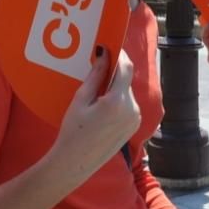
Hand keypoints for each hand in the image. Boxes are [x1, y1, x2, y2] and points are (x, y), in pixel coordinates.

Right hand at [54, 47, 140, 175]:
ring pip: (127, 92)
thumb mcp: (80, 100)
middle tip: (97, 65)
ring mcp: (135, 119)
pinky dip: (118, 99)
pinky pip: (128, 104)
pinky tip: (102, 105)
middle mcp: (132, 109)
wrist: (75, 163)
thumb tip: (104, 54)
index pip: (125, 68)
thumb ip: (95, 75)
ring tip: (96, 90)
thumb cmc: (73, 132)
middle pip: (126, 80)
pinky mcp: (134, 126)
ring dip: (115, 86)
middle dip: (114, 71)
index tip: (109, 46)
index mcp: (118, 102)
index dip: (119, 54)